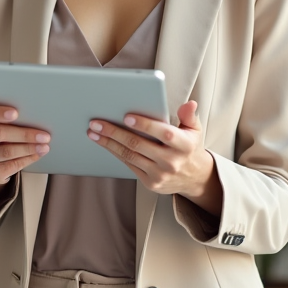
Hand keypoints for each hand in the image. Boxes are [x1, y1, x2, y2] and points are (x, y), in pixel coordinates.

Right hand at [0, 104, 50, 187]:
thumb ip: (8, 118)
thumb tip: (35, 118)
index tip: (16, 113)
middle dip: (24, 134)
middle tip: (44, 135)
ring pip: (6, 152)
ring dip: (29, 149)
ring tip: (44, 146)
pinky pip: (11, 165)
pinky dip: (27, 159)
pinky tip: (37, 154)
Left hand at [87, 101, 221, 211]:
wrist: (194, 178)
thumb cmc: (189, 147)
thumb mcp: (195, 130)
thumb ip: (189, 116)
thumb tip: (189, 103)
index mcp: (184, 145)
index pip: (164, 134)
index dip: (145, 125)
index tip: (126, 116)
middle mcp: (172, 161)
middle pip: (138, 144)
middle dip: (114, 132)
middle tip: (96, 123)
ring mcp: (160, 174)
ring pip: (129, 155)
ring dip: (109, 143)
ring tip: (93, 132)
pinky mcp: (151, 183)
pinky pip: (129, 165)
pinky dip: (115, 153)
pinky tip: (105, 143)